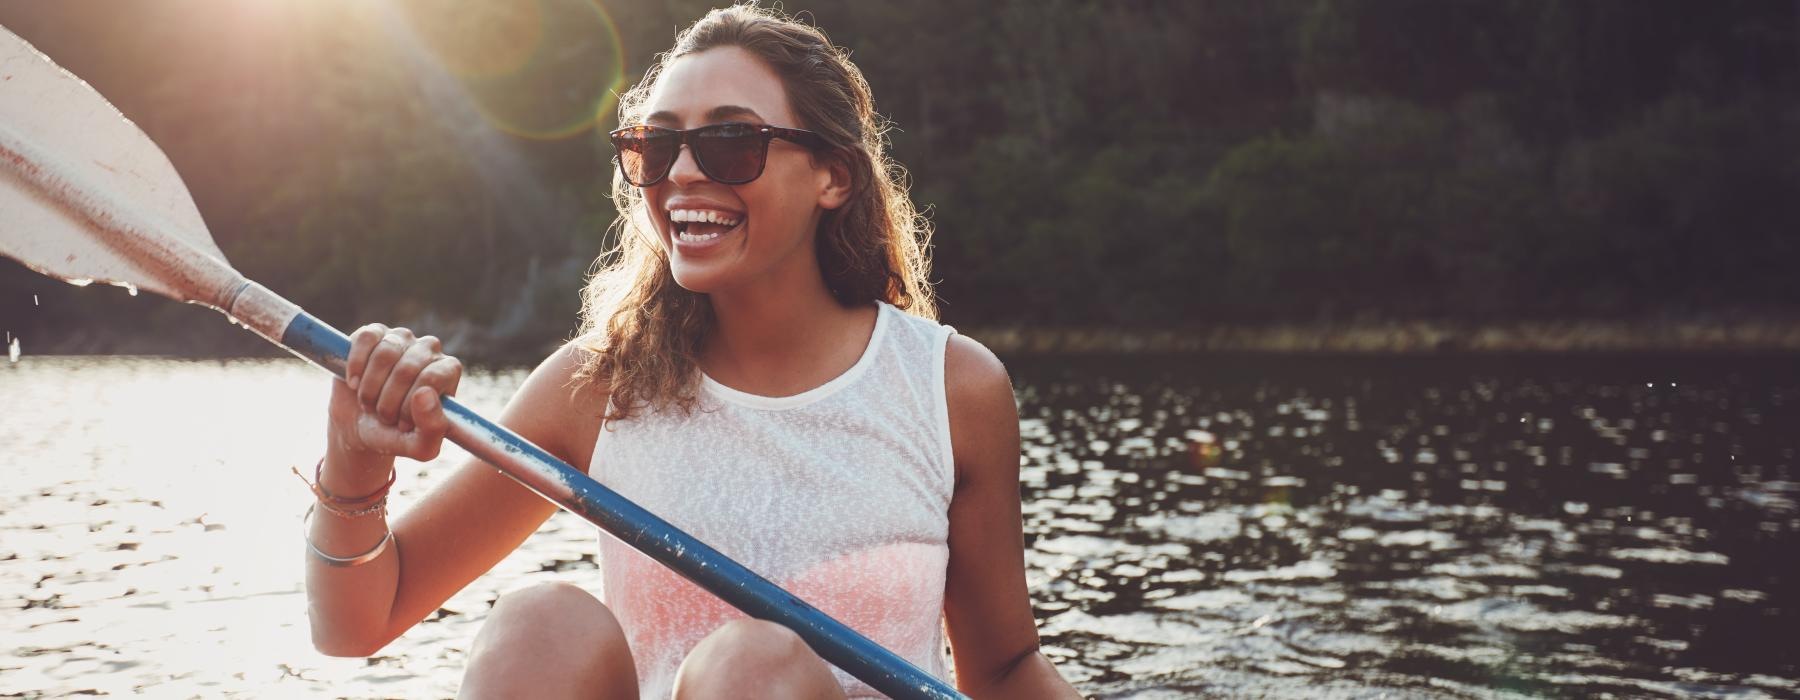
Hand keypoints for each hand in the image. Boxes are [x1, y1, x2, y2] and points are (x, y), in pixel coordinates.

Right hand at [328, 324, 462, 461]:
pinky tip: (354, 383)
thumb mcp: (420, 447)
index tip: (402, 424)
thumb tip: (424, 393)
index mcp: (448, 372)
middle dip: (388, 402)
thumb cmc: (396, 435)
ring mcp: (402, 338)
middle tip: (383, 417)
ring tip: (369, 403)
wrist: (361, 428)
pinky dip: (356, 365)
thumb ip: (433, 429)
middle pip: (407, 369)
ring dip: (370, 388)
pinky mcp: (375, 333)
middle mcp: (429, 350)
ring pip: (385, 354)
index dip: (411, 406)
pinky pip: (365, 338)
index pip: (433, 378)